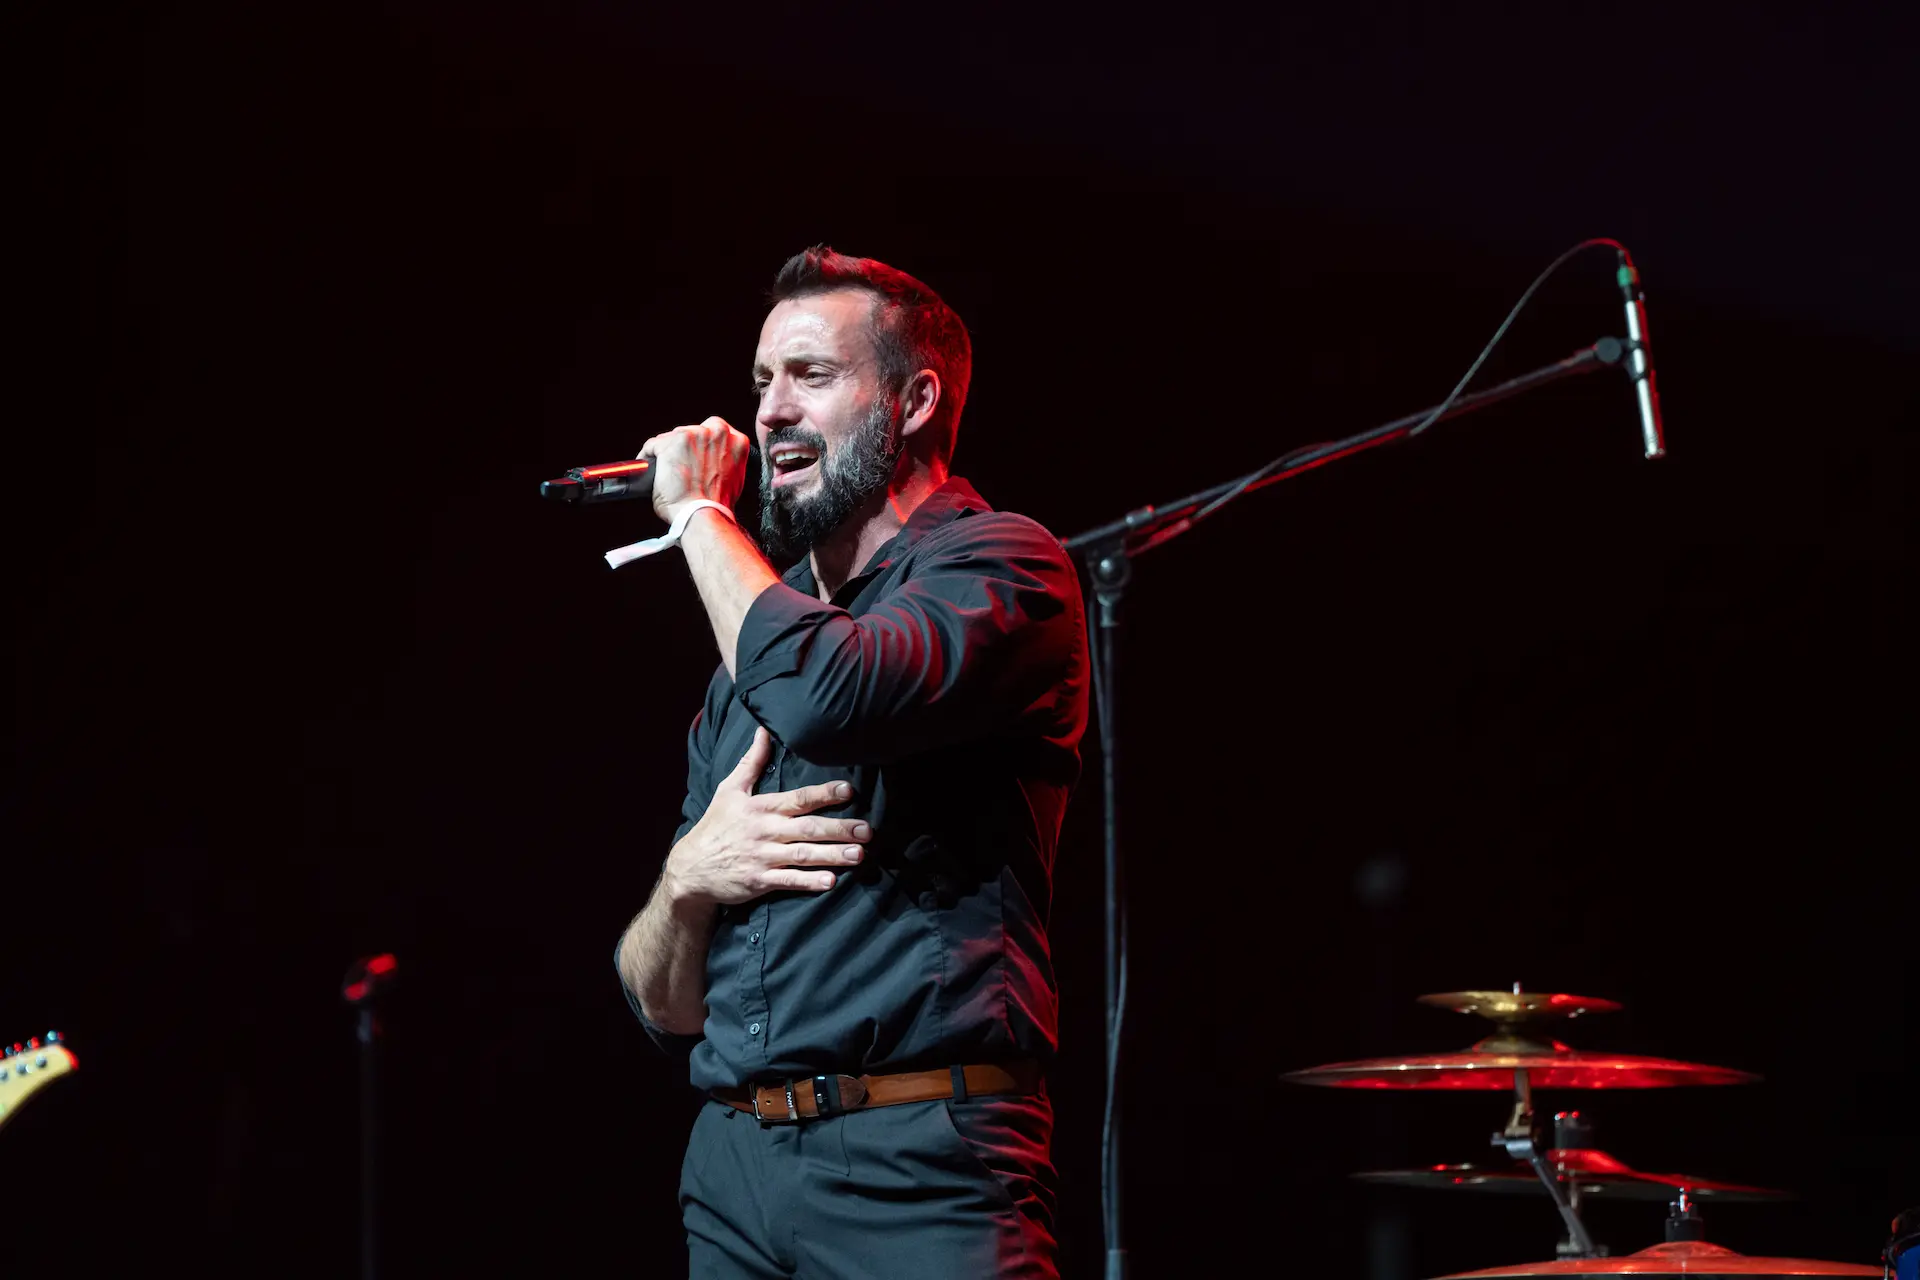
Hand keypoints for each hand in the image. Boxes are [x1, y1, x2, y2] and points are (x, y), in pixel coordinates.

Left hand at [640, 415, 750, 523]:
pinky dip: (648, 458)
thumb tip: (711, 463)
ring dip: (666, 453)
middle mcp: (716, 432)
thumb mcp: (732, 478)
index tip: (693, 457)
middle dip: (683, 449)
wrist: (703, 515)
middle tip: (679, 468)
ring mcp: (693, 435)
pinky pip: (653, 446)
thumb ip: (724, 462)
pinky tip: (650, 471)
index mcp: (736, 441)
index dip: (700, 446)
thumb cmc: (715, 505)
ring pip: (671, 438)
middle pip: (691, 432)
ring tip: (665, 472)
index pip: (712, 432)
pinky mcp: (671, 443)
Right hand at [662, 727, 867, 905]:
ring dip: (833, 855)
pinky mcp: (759, 881)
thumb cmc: (715, 826)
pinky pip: (788, 881)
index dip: (824, 793)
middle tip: (867, 830)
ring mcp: (763, 857)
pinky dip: (809, 882)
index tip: (849, 790)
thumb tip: (763, 731)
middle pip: (808, 828)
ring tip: (859, 855)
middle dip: (839, 828)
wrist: (689, 868)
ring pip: (803, 855)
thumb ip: (750, 762)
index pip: (798, 798)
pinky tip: (830, 882)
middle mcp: (765, 831)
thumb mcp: (729, 790)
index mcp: (761, 807)